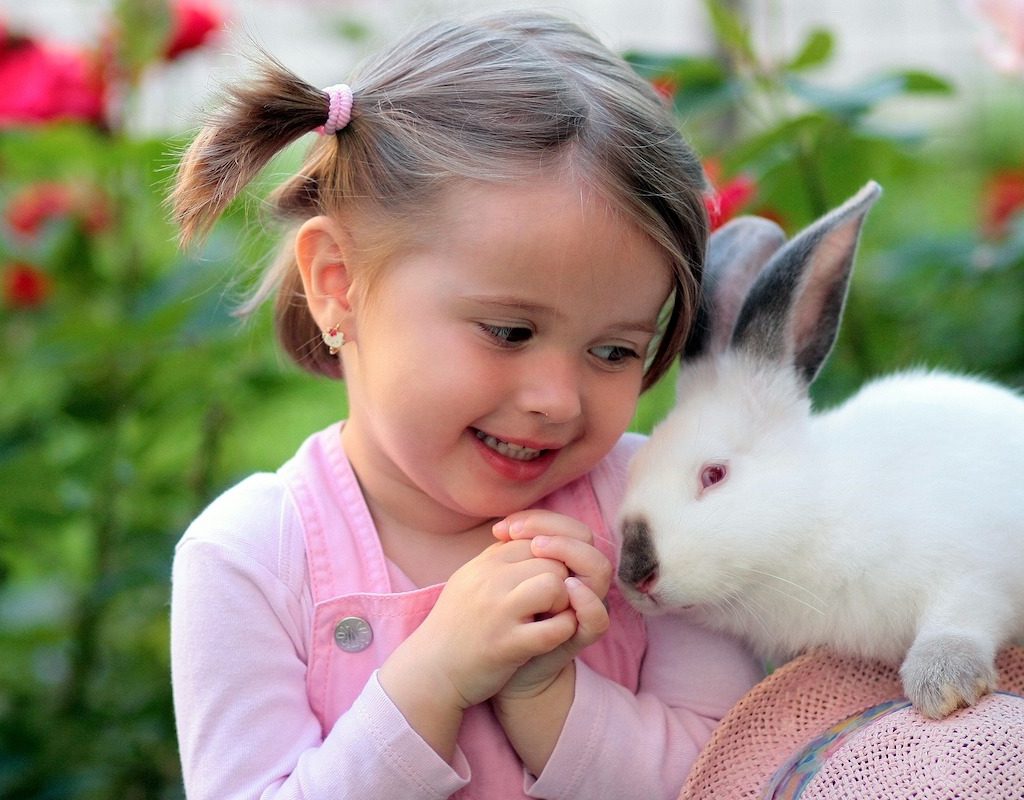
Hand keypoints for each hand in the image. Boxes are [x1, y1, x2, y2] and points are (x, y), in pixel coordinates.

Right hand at [380, 537, 576, 715]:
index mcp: (484, 564)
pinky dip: (562, 631)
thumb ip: (498, 557)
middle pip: (552, 562)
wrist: (429, 671)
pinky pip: (554, 629)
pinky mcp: (506, 645)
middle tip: (550, 605)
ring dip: (563, 604)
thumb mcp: (470, 580)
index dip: (549, 562)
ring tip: (550, 618)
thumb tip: (530, 536)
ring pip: (554, 586)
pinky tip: (551, 638)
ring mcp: (498, 612)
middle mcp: (489, 581)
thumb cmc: (456, 626)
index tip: (543, 584)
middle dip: (561, 583)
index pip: (535, 540)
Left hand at [491, 511, 611, 699]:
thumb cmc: (502, 618)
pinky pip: (599, 617)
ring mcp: (583, 607)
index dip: (539, 519)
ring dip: (572, 553)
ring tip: (539, 550)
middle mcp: (579, 579)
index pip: (564, 525)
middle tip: (520, 536)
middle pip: (586, 539)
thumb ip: (509, 554)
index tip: (503, 527)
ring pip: (599, 569)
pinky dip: (587, 600)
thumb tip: (499, 529)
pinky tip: (567, 587)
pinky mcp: (581, 637)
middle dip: (554, 530)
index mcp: (562, 562)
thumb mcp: (504, 581)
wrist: (499, 669)